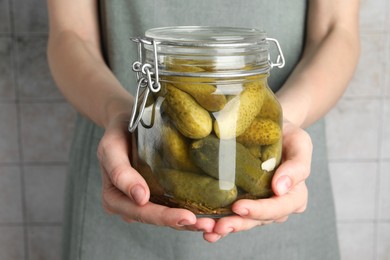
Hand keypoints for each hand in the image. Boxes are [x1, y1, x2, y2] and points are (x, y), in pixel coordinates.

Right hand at [97, 113, 215, 231]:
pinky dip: (190, 209)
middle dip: (182, 223)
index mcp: (115, 199)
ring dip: (190, 222)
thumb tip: (141, 198)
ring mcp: (144, 200)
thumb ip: (120, 173)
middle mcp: (130, 204)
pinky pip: (172, 204)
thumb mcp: (111, 149)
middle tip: (209, 225)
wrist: (124, 123)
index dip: (164, 217)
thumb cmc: (116, 134)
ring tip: (212, 224)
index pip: (142, 212)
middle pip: (158, 219)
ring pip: (167, 216)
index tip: (187, 217)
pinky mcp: (157, 193)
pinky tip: (208, 212)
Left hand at [203, 119, 311, 242]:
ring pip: (243, 221)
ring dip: (225, 227)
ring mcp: (258, 205)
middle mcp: (276, 205)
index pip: (278, 208)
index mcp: (294, 195)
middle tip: (220, 226)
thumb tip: (280, 189)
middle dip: (238, 224)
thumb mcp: (300, 144)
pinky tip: (205, 228)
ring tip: (208, 230)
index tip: (239, 207)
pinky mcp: (241, 200)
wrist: (271, 128)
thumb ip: (297, 166)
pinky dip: (218, 222)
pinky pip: (231, 214)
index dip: (259, 210)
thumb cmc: (288, 134)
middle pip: (257, 220)